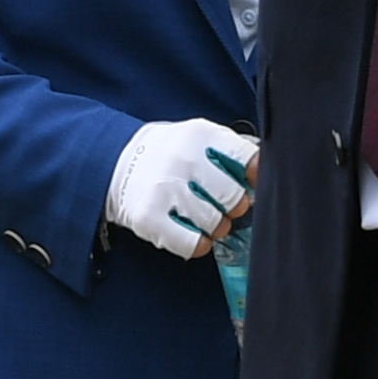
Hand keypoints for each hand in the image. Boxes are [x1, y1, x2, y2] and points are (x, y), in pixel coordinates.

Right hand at [103, 117, 257, 258]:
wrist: (115, 162)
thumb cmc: (169, 153)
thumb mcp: (200, 137)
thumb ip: (232, 151)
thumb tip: (262, 173)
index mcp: (200, 134)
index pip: (248, 160)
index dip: (255, 177)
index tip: (249, 183)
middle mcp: (183, 159)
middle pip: (235, 198)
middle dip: (232, 206)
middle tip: (219, 202)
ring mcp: (165, 188)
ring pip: (216, 224)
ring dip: (214, 225)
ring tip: (199, 214)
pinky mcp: (149, 217)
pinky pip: (193, 244)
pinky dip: (197, 243)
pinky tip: (189, 230)